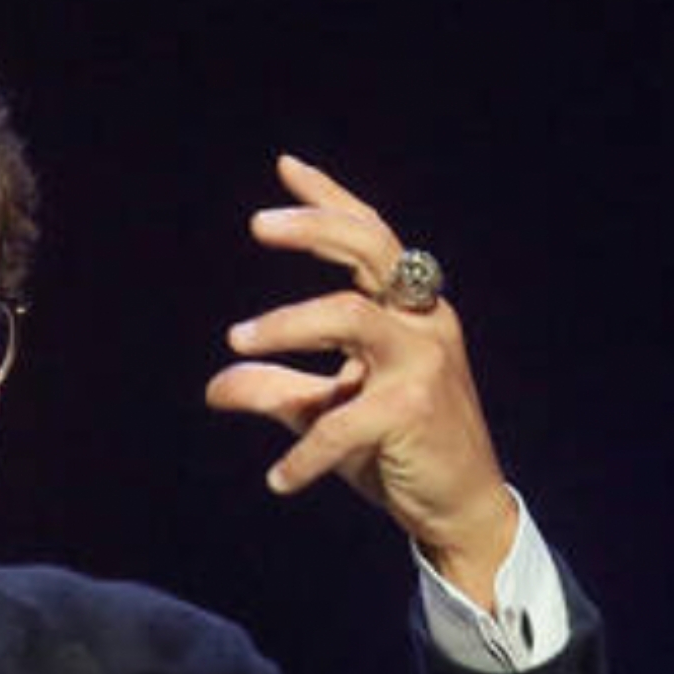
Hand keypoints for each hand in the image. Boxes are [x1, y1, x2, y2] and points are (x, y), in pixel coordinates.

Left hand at [205, 154, 516, 607]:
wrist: (459, 506)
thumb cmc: (395, 448)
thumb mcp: (326, 412)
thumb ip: (274, 389)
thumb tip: (214, 386)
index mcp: (408, 311)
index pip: (371, 238)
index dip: (330, 200)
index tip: (285, 167)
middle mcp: (423, 323)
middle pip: (371, 249)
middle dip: (315, 229)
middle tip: (258, 224)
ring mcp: (422, 363)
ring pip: (350, 315)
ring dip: (286, 323)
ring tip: (235, 343)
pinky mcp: (412, 411)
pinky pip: (341, 422)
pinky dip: (304, 454)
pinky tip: (278, 480)